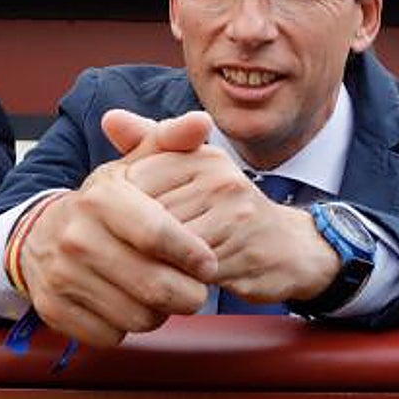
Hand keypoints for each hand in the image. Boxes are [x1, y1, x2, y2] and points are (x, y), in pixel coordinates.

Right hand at [18, 111, 217, 347]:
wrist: (43, 236)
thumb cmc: (110, 202)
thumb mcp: (136, 164)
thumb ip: (172, 141)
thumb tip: (202, 122)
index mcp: (101, 197)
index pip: (158, 232)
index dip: (192, 252)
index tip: (211, 262)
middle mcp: (75, 237)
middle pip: (152, 284)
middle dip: (187, 293)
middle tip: (198, 289)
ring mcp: (60, 276)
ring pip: (137, 315)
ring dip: (162, 312)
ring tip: (167, 293)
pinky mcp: (54, 311)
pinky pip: (111, 334)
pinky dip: (130, 326)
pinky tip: (134, 305)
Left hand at [126, 147, 340, 306]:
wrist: (289, 247)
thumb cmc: (229, 209)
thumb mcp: (195, 171)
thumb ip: (152, 145)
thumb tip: (109, 118)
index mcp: (205, 156)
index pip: (135, 180)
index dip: (123, 210)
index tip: (127, 223)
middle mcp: (222, 179)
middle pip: (147, 216)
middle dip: (135, 239)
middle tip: (135, 251)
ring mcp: (234, 216)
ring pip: (164, 245)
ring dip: (153, 262)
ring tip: (153, 267)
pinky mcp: (240, 252)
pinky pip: (185, 271)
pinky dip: (174, 280)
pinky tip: (175, 280)